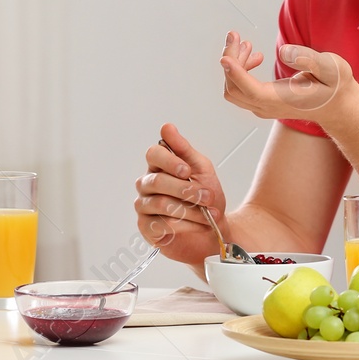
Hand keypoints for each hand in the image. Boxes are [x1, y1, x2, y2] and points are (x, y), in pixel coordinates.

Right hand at [134, 123, 229, 265]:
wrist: (214, 232)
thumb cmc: (206, 199)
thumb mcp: (202, 170)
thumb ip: (184, 149)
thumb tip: (167, 127)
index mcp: (160, 166)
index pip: (153, 154)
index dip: (169, 161)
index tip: (187, 171)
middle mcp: (147, 184)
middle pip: (157, 181)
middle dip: (186, 190)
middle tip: (206, 197)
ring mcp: (144, 206)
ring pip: (160, 203)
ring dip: (188, 209)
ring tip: (207, 214)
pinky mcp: (146, 227)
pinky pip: (159, 224)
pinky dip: (182, 225)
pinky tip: (195, 225)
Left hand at [219, 32, 358, 130]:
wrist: (339, 107)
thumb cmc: (336, 87)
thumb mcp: (332, 69)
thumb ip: (309, 60)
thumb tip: (284, 52)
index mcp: (281, 100)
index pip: (248, 89)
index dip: (235, 72)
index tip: (224, 56)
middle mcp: (267, 107)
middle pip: (233, 88)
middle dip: (230, 59)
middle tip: (236, 35)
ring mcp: (263, 107)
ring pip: (233, 88)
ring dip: (234, 64)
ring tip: (247, 44)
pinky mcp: (262, 102)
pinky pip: (240, 88)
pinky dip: (240, 70)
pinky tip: (256, 57)